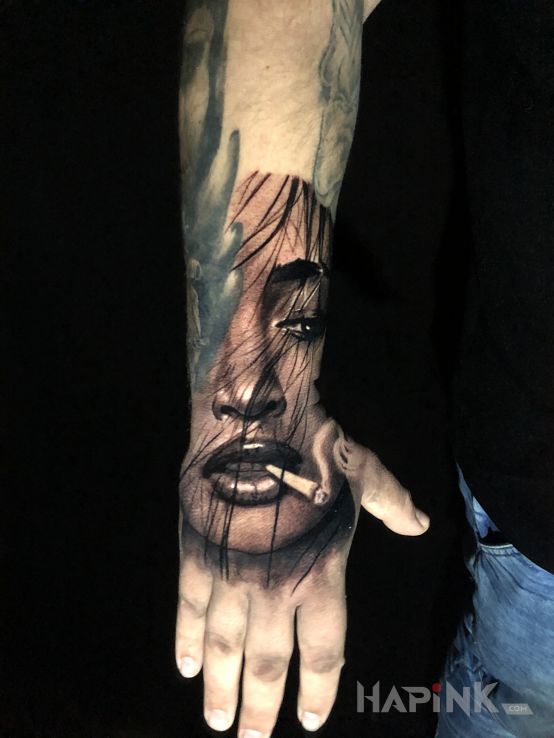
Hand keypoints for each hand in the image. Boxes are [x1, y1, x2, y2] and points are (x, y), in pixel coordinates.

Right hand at [175, 421, 428, 737]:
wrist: (256, 420)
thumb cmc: (316, 449)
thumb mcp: (366, 474)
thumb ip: (393, 505)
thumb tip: (421, 523)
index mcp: (321, 576)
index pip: (322, 651)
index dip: (316, 690)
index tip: (309, 720)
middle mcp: (275, 589)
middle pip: (267, 664)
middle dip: (260, 708)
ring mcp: (231, 575)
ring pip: (224, 648)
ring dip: (220, 690)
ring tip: (216, 722)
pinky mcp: (196, 555)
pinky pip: (189, 610)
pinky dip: (187, 640)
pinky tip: (185, 667)